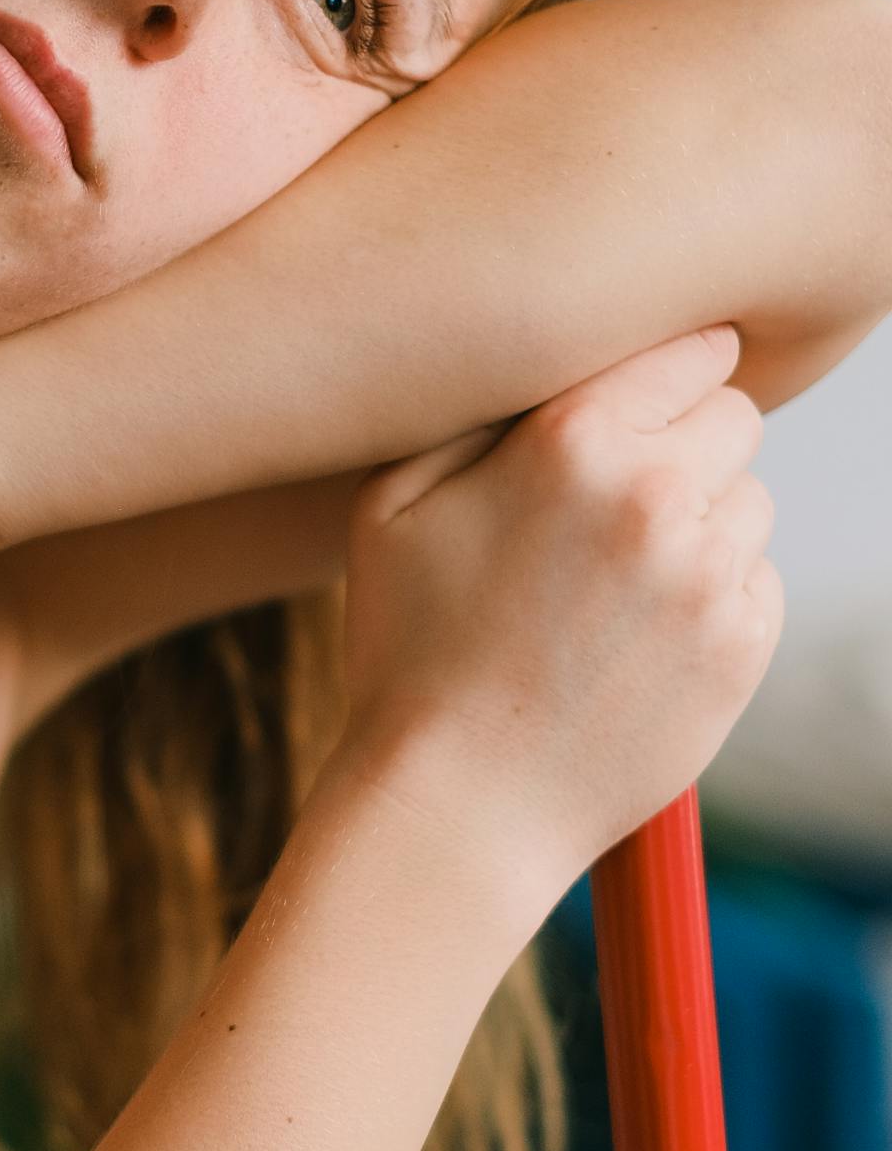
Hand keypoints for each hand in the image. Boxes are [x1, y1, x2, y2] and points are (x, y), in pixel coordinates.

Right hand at [334, 324, 783, 901]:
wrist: (456, 805)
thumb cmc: (409, 651)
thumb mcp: (392, 505)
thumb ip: (477, 407)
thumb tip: (552, 345)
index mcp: (574, 440)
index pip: (692, 349)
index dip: (661, 379)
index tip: (633, 415)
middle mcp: (658, 494)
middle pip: (735, 418)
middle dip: (683, 450)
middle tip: (606, 517)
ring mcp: (710, 575)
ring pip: (749, 503)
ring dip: (699, 528)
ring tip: (608, 594)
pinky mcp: (742, 646)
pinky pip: (757, 584)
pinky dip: (712, 603)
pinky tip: (633, 644)